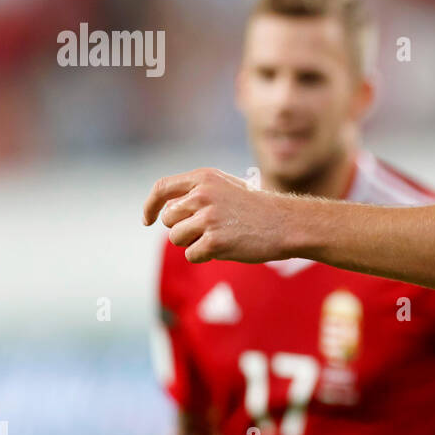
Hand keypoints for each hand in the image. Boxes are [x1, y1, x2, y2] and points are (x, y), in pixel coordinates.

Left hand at [143, 168, 290, 263]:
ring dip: (193, 244)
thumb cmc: (257, 210)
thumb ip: (197, 194)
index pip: (162, 189)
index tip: (147, 220)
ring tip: (220, 237)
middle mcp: (202, 195)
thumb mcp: (227, 189)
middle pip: (168, 220)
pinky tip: (227, 248)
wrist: (287, 224)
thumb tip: (166, 211)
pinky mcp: (214, 241)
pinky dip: (205, 256)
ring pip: (177, 238)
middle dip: (182, 229)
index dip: (150, 206)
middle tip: (209, 230)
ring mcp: (208, 218)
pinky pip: (191, 255)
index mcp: (204, 178)